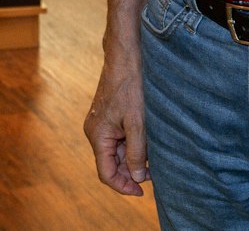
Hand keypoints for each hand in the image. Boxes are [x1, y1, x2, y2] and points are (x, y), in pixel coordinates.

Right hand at [83, 51, 148, 195]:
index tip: (142, 192)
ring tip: (153, 159)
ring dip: (133, 159)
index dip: (123, 186)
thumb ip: (136, 152)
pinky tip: (147, 144)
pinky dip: (132, 146)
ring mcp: (101, 124)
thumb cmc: (130, 86)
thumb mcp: (137, 123)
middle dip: (130, 172)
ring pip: (116, 152)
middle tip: (153, 175)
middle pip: (111, 164)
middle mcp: (95, 132)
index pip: (106, 173)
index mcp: (98, 136)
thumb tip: (137, 177)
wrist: (125, 57)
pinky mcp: (109, 117)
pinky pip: (119, 139)